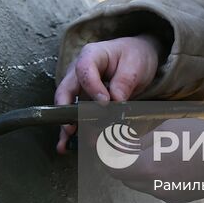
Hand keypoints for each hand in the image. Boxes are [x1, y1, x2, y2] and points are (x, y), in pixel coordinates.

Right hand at [53, 34, 162, 153]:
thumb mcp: (135, 64)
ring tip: (79, 142)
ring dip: (71, 127)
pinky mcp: (83, 103)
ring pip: (67, 108)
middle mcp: (79, 72)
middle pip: (65, 90)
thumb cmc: (134, 56)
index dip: (92, 87)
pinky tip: (66, 146)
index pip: (84, 70)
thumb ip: (124, 81)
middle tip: (72, 128)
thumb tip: (116, 101)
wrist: (137, 59)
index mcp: (91, 56)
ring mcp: (78, 89)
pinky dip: (71, 133)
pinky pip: (74, 117)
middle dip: (67, 111)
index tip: (105, 102)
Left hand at [108, 118, 203, 202]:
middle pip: (123, 176)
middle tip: (118, 142)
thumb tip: (124, 147)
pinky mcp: (176, 198)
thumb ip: (141, 142)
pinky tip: (161, 159)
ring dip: (134, 168)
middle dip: (118, 160)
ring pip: (138, 182)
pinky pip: (154, 186)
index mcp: (148, 167)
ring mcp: (165, 195)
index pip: (112, 166)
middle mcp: (154, 186)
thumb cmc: (203, 139)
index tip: (99, 142)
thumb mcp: (167, 131)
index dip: (103, 154)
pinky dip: (150, 174)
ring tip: (140, 148)